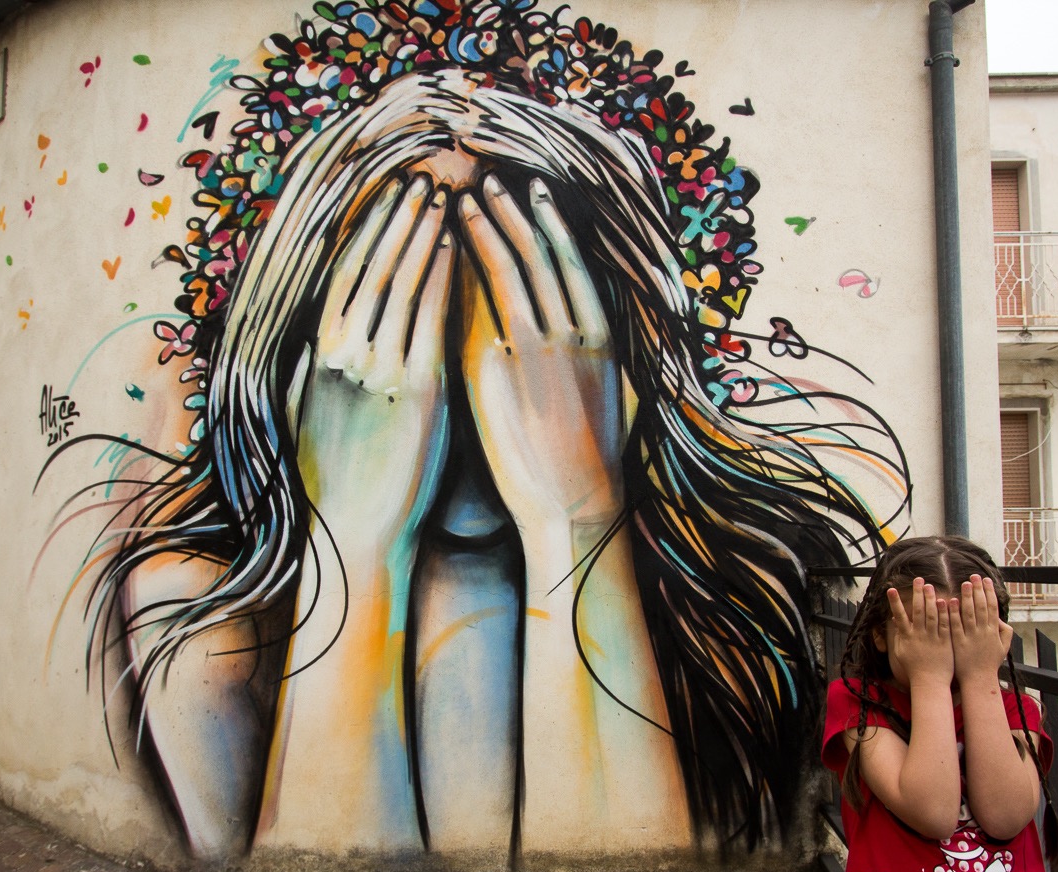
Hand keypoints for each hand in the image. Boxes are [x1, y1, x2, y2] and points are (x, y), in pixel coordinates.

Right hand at [294, 175, 455, 554]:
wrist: (353, 532)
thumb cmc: (333, 476)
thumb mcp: (309, 410)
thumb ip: (317, 363)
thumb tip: (322, 329)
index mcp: (317, 354)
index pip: (342, 274)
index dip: (364, 231)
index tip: (382, 198)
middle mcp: (345, 353)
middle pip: (373, 267)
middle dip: (397, 218)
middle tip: (418, 179)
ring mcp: (381, 368)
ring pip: (403, 283)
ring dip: (422, 235)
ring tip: (440, 199)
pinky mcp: (419, 390)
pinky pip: (432, 319)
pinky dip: (442, 278)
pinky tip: (455, 249)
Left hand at [458, 174, 622, 529]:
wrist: (573, 505)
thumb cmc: (589, 465)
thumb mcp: (610, 400)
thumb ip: (598, 359)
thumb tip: (594, 336)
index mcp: (603, 338)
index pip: (574, 263)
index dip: (552, 223)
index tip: (535, 193)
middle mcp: (573, 331)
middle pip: (542, 254)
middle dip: (516, 211)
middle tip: (492, 179)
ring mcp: (536, 347)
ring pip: (511, 268)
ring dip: (486, 228)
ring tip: (464, 199)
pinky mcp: (501, 368)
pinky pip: (479, 304)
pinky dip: (464, 271)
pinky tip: (446, 249)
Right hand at [886, 579, 953, 690]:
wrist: (930, 683)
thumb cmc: (915, 669)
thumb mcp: (901, 652)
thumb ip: (898, 635)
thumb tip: (894, 619)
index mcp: (907, 638)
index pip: (899, 616)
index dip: (894, 602)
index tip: (890, 589)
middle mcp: (919, 636)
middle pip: (917, 611)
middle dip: (917, 594)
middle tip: (918, 580)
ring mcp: (932, 638)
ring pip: (931, 614)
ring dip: (930, 599)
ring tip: (930, 586)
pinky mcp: (945, 642)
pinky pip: (945, 624)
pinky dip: (945, 612)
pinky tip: (945, 600)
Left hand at [949, 574, 1013, 683]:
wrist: (978, 680)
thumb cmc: (989, 663)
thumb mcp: (1003, 647)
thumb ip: (1005, 632)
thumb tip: (1002, 618)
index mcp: (994, 631)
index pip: (992, 607)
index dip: (989, 592)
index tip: (985, 580)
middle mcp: (983, 632)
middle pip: (981, 606)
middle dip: (978, 590)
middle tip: (974, 575)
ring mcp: (970, 637)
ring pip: (969, 613)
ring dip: (967, 597)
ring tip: (964, 583)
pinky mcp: (958, 643)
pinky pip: (955, 625)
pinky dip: (953, 612)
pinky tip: (950, 601)